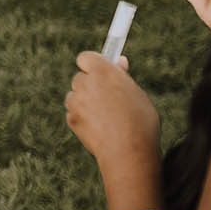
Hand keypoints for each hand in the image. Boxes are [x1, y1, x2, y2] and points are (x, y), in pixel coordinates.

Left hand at [65, 51, 160, 174]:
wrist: (129, 152)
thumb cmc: (140, 121)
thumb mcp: (137, 94)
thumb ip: (123, 77)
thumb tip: (119, 60)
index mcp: (103, 71)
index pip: (86, 57)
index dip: (92, 65)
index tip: (101, 72)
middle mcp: (85, 83)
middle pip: (80, 78)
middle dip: (90, 85)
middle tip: (108, 98)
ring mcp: (75, 101)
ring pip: (75, 96)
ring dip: (85, 102)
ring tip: (107, 117)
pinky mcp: (70, 119)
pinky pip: (73, 114)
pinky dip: (82, 118)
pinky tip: (100, 129)